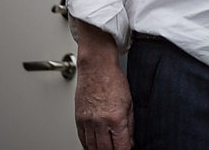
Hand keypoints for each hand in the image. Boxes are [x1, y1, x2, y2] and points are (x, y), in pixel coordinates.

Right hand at [72, 19, 133, 149]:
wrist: (96, 67)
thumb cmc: (113, 80)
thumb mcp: (129, 103)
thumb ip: (130, 125)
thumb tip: (130, 141)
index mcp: (116, 118)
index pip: (120, 147)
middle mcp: (100, 122)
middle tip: (117, 149)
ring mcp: (87, 121)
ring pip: (92, 147)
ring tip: (106, 148)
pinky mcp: (78, 119)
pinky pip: (82, 139)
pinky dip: (88, 145)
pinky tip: (93, 146)